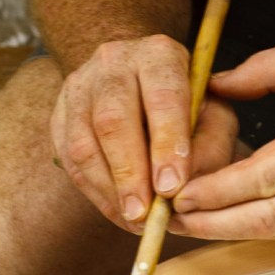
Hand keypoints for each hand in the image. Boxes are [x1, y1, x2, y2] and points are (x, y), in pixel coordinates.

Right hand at [50, 34, 239, 230]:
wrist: (139, 73)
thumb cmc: (186, 99)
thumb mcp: (214, 110)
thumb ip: (211, 142)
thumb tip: (188, 188)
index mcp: (159, 54)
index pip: (163, 96)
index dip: (166, 144)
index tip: (172, 186)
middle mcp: (114, 63)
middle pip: (114, 120)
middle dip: (130, 174)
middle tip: (146, 214)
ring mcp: (80, 87)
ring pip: (84, 144)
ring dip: (110, 190)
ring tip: (134, 220)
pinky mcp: (60, 114)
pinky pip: (71, 161)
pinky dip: (96, 193)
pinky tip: (119, 213)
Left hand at [169, 37, 274, 239]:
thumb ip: (265, 67)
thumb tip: (211, 85)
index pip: (262, 177)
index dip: (216, 190)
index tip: (180, 191)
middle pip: (262, 218)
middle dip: (210, 222)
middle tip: (169, 218)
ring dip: (227, 230)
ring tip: (188, 221)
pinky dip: (258, 227)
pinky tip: (229, 217)